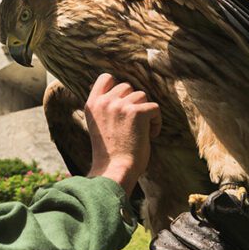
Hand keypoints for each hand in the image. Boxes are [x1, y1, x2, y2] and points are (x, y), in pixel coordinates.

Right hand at [85, 73, 160, 195]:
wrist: (115, 171)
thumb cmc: (109, 153)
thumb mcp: (99, 125)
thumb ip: (106, 107)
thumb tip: (124, 91)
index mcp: (92, 104)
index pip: (106, 78)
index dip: (117, 86)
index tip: (123, 103)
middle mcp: (105, 102)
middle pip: (127, 86)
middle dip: (133, 102)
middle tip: (133, 123)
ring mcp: (120, 106)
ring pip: (142, 96)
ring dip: (145, 112)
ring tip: (142, 130)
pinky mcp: (137, 112)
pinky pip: (154, 108)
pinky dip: (156, 122)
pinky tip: (150, 135)